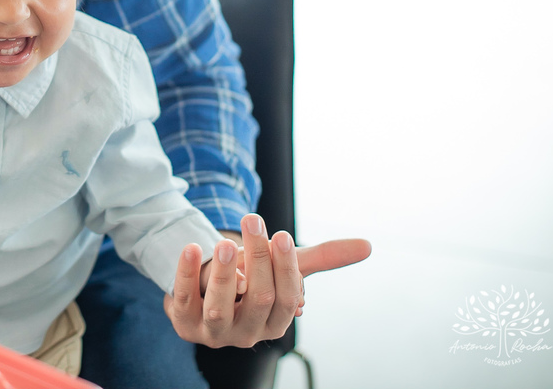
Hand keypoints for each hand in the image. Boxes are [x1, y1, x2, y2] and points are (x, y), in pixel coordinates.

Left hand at [164, 213, 370, 347]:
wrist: (203, 293)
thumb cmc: (252, 279)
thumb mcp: (283, 268)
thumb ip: (322, 258)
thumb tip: (368, 245)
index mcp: (274, 322)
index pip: (286, 299)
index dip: (285, 268)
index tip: (281, 234)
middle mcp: (247, 333)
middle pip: (258, 299)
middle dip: (257, 259)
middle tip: (252, 220)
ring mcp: (214, 332)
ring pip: (220, 308)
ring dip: (223, 274)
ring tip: (226, 241)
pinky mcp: (184, 323)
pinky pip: (184, 300)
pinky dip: (186, 273)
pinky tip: (192, 246)